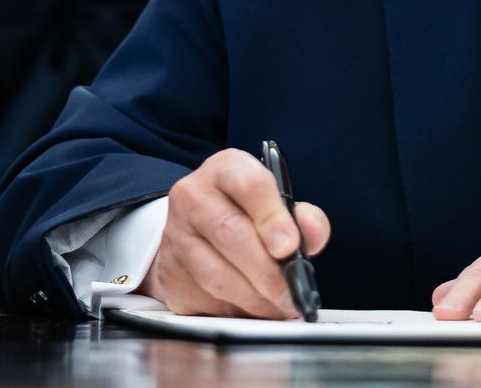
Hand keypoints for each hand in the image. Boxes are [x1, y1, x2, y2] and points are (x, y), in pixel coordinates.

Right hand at [139, 148, 330, 318]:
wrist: (201, 234)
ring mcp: (175, 235)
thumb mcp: (279, 207)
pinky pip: (204, 298)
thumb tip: (312, 235)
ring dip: (254, 297)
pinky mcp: (169, 273)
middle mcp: (193, 196)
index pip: (250, 185)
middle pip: (230, 233)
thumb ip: (304, 219)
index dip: (272, 217)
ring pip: (215, 273)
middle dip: (267, 270)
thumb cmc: (249, 217)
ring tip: (279, 307)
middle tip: (292, 293)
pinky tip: (253, 310)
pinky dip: (234, 310)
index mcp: (226, 170)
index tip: (289, 247)